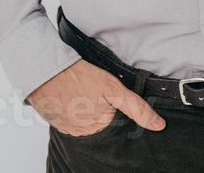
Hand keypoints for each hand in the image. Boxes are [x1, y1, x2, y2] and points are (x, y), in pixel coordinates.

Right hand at [26, 59, 165, 135]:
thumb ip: (136, 107)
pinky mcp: (54, 120)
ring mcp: (67, 127)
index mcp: (99, 126)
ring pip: (84, 119)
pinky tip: (70, 93)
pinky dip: (71, 106)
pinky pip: (68, 116)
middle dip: (99, 107)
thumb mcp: (114, 88)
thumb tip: (159, 126)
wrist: (44, 70)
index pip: (116, 122)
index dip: (115, 107)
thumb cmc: (78, 76)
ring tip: (80, 89)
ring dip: (84, 107)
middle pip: (99, 121)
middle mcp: (83, 132)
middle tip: (91, 88)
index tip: (106, 95)